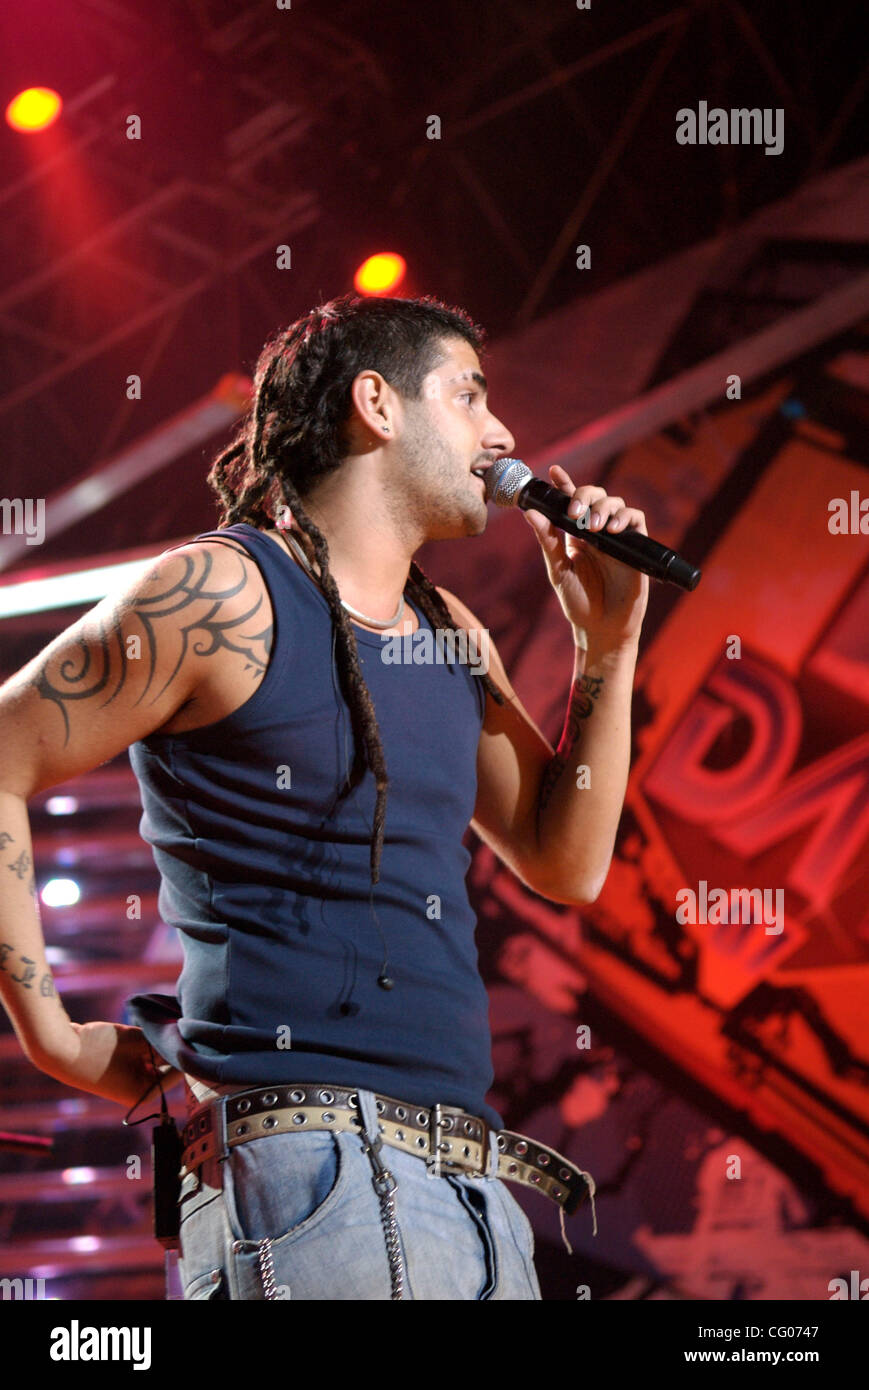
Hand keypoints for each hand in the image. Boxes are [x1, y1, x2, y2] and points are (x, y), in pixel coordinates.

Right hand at [29, 1018, 182, 1109]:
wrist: (61, 1051)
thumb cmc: (99, 1048)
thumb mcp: (136, 1041)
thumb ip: (161, 1041)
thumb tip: (184, 1038)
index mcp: (145, 1094)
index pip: (177, 1071)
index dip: (184, 1050)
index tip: (189, 1030)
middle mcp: (139, 1093)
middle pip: (167, 1067)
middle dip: (170, 1045)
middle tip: (176, 1022)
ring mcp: (129, 1083)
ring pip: (155, 1060)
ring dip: (157, 1043)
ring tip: (159, 1024)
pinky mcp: (121, 1072)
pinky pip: (142, 1058)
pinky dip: (145, 1045)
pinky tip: (145, 1029)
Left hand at [522, 465, 648, 649]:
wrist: (603, 628)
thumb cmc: (579, 603)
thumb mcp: (559, 571)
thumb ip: (547, 541)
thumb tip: (529, 513)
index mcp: (574, 535)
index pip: (570, 502)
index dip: (564, 483)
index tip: (554, 470)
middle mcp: (596, 532)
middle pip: (594, 496)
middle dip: (584, 496)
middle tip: (575, 515)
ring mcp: (617, 537)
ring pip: (615, 503)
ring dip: (603, 508)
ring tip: (593, 528)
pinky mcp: (636, 546)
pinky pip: (636, 519)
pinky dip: (625, 517)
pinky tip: (613, 528)